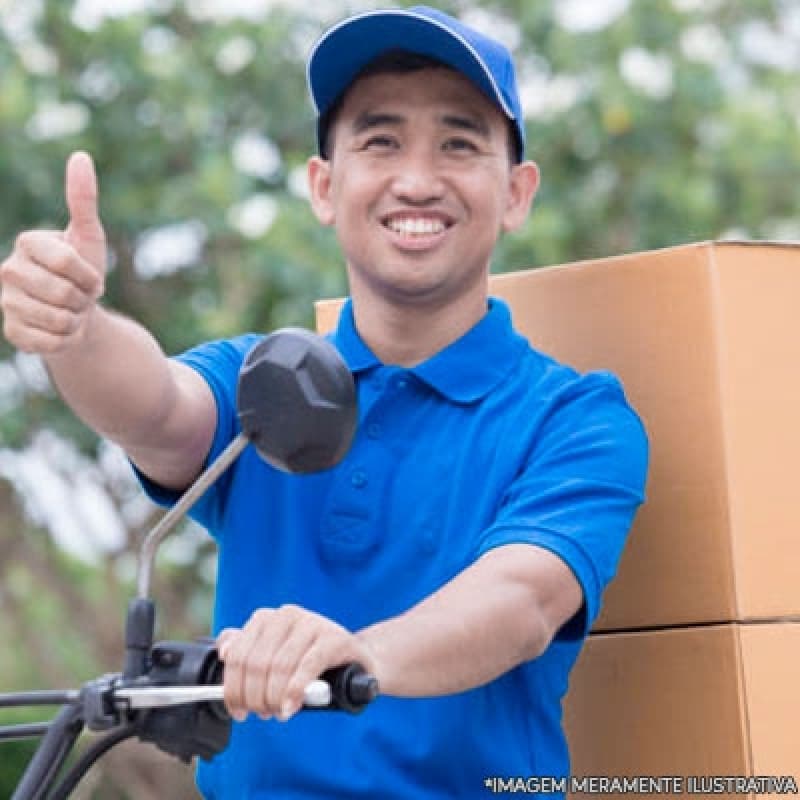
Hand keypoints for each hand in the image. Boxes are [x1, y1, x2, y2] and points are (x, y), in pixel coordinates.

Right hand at [0, 151, 106, 353]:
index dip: (90, 276)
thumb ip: (83, 199)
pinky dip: (67, 340)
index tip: (90, 277)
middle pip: (63, 294)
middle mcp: (8, 271)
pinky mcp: (12, 332)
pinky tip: (61, 330)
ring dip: (77, 321)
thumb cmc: (83, 270)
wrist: (78, 310)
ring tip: (71, 311)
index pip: (67, 262)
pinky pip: (51, 343)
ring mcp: (6, 303)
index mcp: (27, 243)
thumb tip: (81, 156)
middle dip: (84, 300)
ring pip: (58, 320)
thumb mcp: (88, 236)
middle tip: (80, 296)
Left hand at [217, 605, 378, 722]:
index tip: (239, 711)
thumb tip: (224, 650)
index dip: (233, 688)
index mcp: (266, 619)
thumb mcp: (275, 657)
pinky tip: (290, 706)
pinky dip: (295, 691)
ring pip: (279, 667)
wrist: (356, 662)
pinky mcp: (334, 638)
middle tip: (263, 714)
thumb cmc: (310, 664)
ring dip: (274, 698)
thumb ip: (248, 653)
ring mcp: (312, 623)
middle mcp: (287, 615)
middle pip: (256, 663)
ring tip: (279, 713)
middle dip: (255, 697)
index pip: (237, 655)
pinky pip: (307, 667)